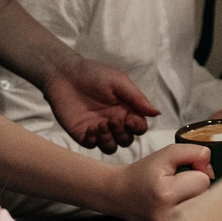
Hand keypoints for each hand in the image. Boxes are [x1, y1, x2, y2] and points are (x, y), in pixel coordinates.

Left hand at [40, 57, 160, 153]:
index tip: (130, 119)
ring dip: (110, 140)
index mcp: (126, 110)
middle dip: (123, 134)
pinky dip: (94, 140)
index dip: (137, 128)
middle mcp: (114, 121)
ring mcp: (98, 129)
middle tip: (113, 120)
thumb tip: (156, 113)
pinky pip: (93, 145)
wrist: (65, 74)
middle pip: (127, 140)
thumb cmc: (94, 73)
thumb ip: (137, 98)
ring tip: (101, 125)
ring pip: (111, 147)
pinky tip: (91, 128)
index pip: (139, 127)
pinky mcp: (82, 133)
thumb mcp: (119, 81)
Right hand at [102, 142, 213, 220]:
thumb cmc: (144, 173)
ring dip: (196, 203)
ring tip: (178, 198)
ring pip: (204, 214)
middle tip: (180, 187)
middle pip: (208, 201)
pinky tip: (176, 209)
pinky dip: (191, 215)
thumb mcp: (167, 153)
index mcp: (164, 194)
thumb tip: (211, 171)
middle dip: (198, 190)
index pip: (203, 181)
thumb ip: (195, 153)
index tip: (179, 174)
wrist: (119, 194)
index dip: (195, 172)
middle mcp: (166, 217)